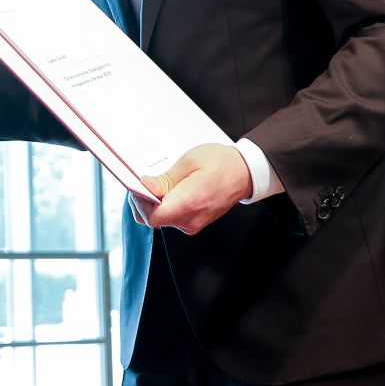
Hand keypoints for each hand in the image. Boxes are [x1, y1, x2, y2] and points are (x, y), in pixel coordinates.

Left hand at [132, 143, 250, 234]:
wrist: (245, 172)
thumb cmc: (221, 163)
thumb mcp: (189, 162)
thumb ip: (165, 179)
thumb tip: (145, 186)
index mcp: (188, 203)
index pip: (151, 217)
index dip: (139, 202)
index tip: (138, 186)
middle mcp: (190, 219)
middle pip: (153, 220)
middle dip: (143, 202)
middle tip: (145, 182)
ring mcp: (193, 223)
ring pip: (161, 220)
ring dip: (154, 203)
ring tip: (159, 183)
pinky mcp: (195, 222)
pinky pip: (172, 218)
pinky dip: (165, 206)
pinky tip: (168, 190)